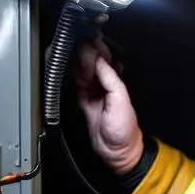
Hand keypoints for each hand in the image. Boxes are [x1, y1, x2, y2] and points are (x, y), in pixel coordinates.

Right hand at [73, 36, 143, 174]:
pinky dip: (73, 76)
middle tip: (79, 47)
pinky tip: (70, 67)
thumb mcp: (120, 99)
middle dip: (86, 53)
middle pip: (92, 63)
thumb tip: (99, 60)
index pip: (105, 60)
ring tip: (74, 54)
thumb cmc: (124, 129)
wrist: (117, 151)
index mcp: (116, 82)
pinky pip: (77, 84)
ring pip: (83, 71)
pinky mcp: (83, 101)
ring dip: (78, 63)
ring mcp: (93, 92)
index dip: (97, 50)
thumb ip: (110, 79)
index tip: (89, 42)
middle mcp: (105, 85)